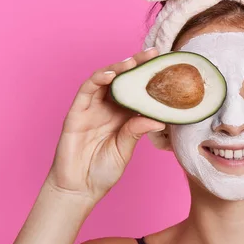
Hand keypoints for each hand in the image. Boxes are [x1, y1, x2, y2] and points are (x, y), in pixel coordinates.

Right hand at [45, 47, 164, 206]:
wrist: (79, 189)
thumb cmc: (102, 171)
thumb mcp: (125, 150)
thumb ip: (136, 131)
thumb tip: (159, 119)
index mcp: (124, 116)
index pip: (138, 91)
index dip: (150, 78)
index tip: (167, 66)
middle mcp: (108, 108)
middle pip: (123, 80)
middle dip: (136, 65)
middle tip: (152, 54)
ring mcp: (91, 108)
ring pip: (105, 80)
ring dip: (118, 68)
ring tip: (132, 62)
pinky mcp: (76, 112)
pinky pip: (86, 91)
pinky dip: (98, 80)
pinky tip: (111, 76)